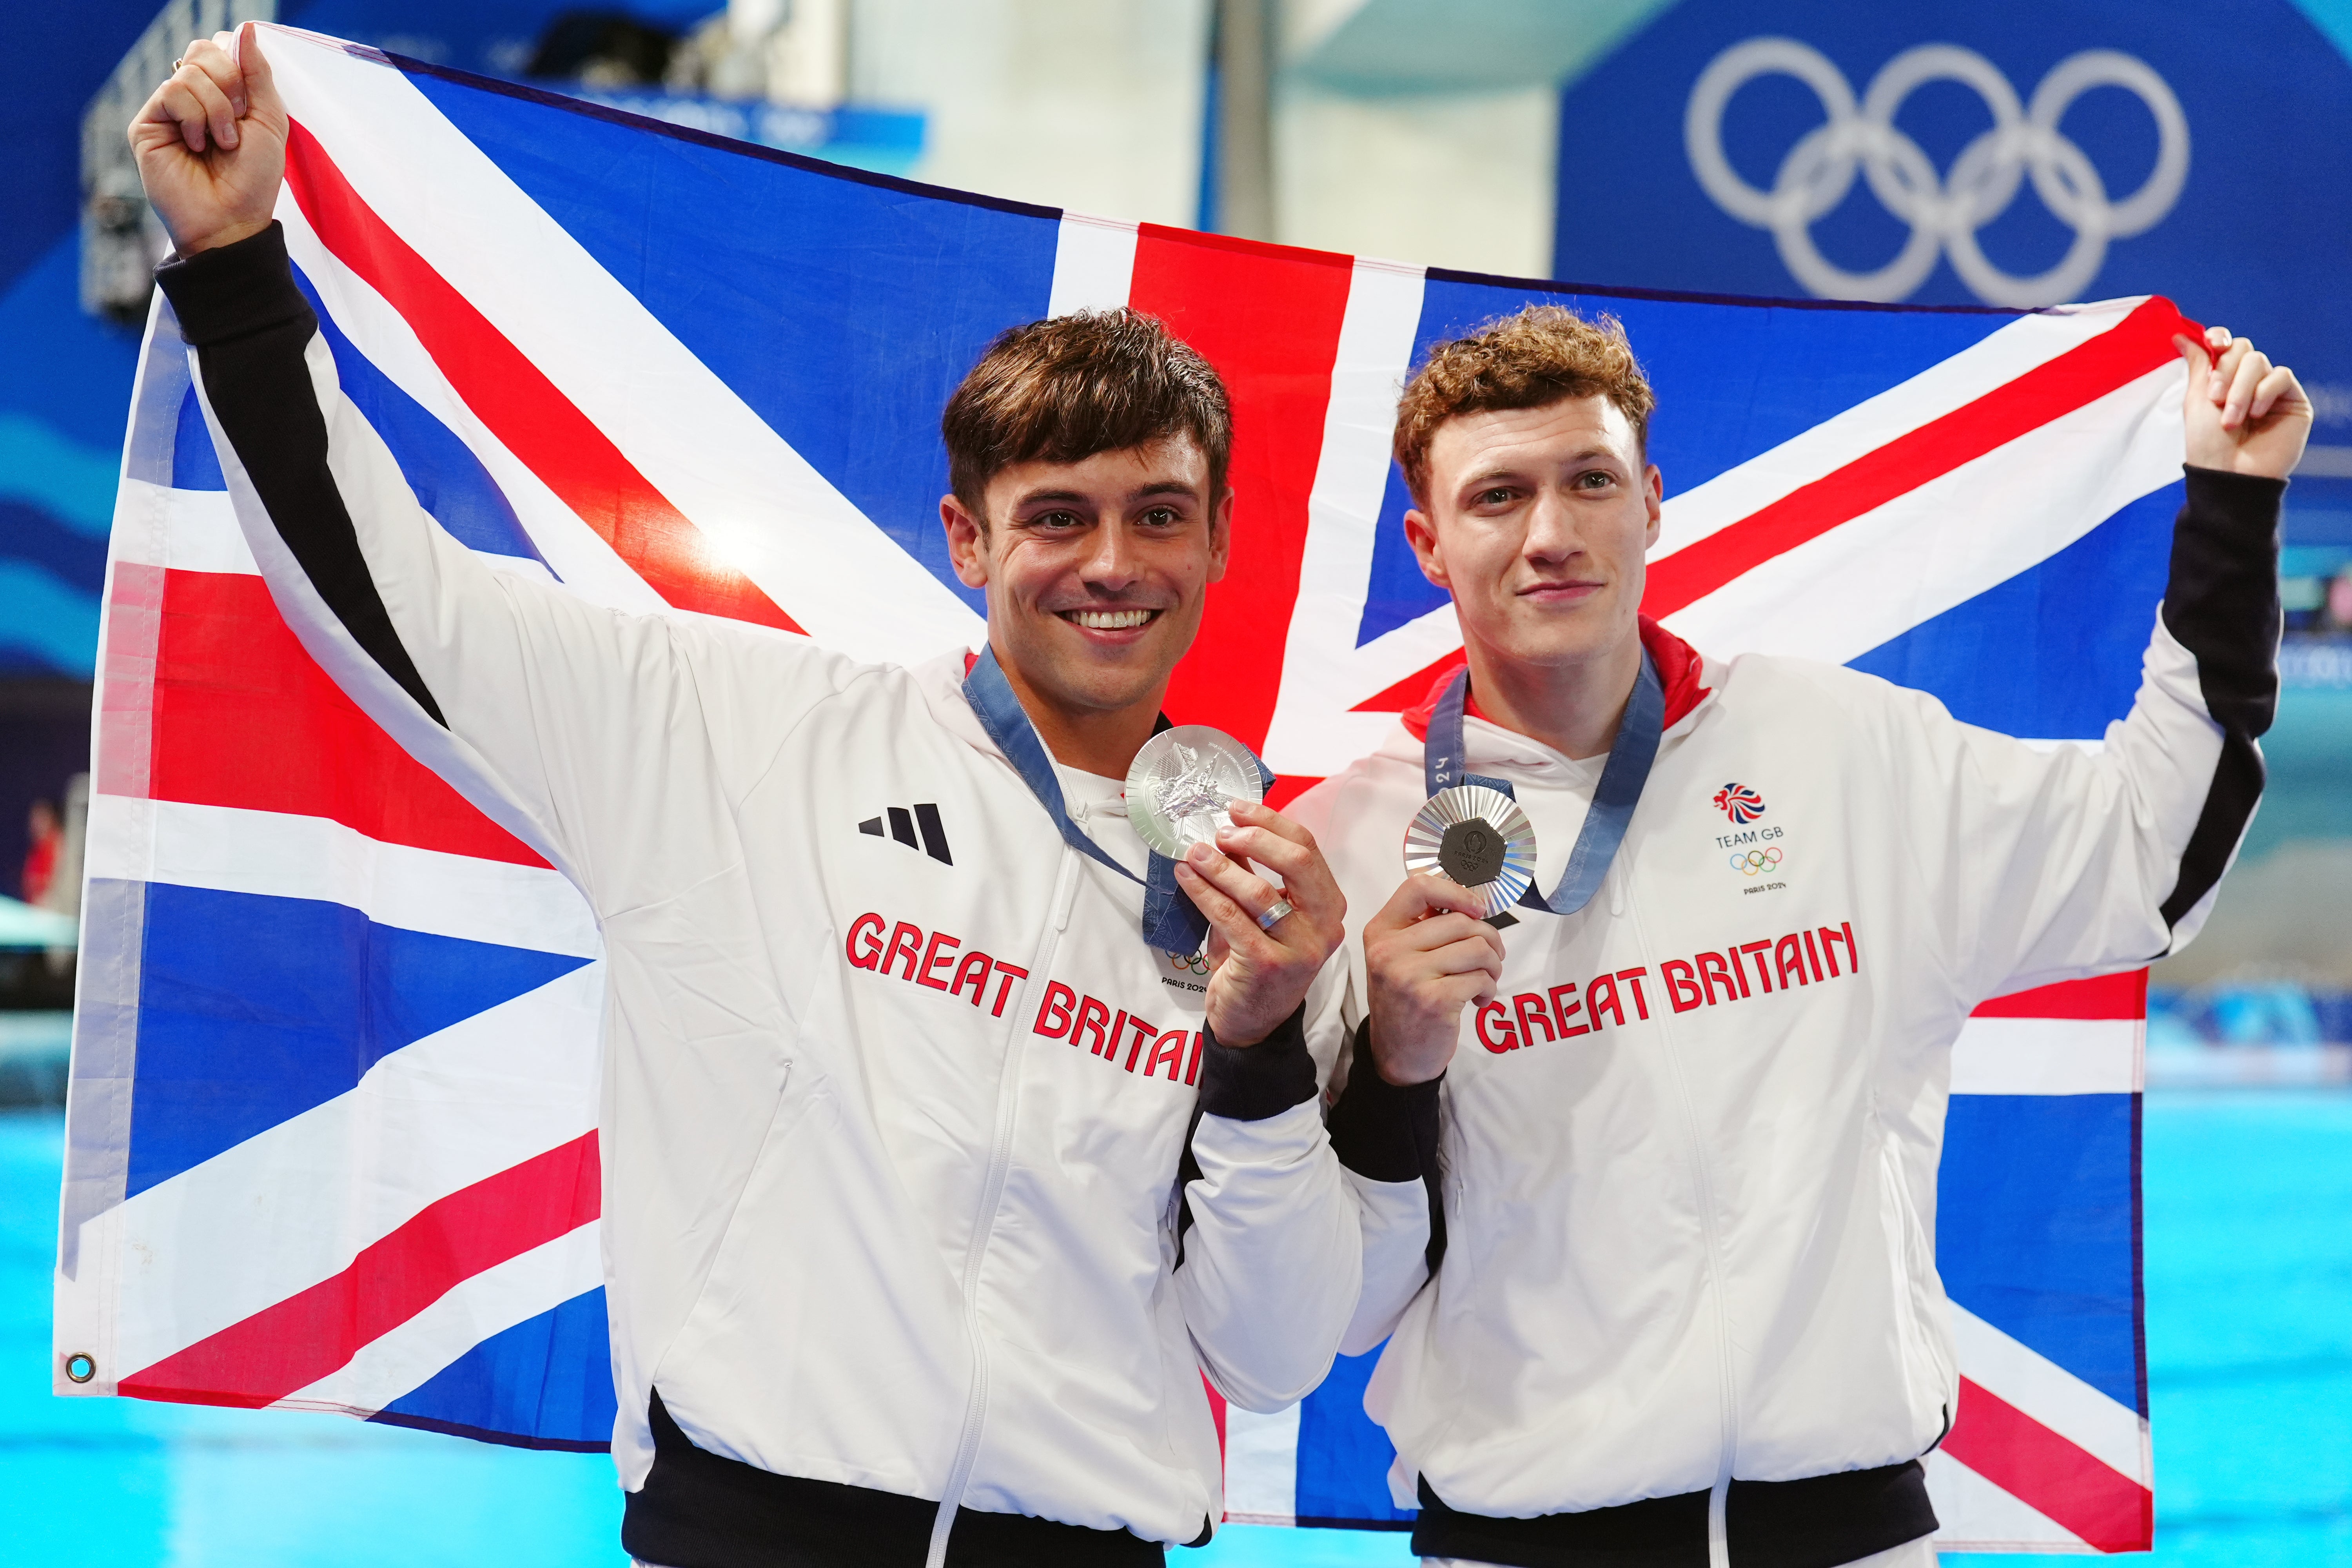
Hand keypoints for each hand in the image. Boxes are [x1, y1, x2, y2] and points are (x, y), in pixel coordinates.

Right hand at [130, 23, 286, 256]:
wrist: (232, 219)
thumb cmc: (254, 178)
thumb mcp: (269, 120)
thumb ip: (258, 73)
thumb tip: (247, 29)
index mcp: (222, 93)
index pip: (220, 49)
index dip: (238, 66)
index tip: (248, 103)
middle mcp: (192, 97)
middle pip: (203, 51)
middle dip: (230, 84)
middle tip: (237, 122)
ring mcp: (168, 109)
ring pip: (189, 72)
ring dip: (216, 109)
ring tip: (222, 143)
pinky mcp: (148, 123)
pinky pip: (171, 91)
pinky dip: (195, 118)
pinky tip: (198, 145)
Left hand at [1172, 799, 1344, 1046]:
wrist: (1252, 1023)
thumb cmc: (1258, 961)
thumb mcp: (1263, 915)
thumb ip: (1254, 875)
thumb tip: (1229, 829)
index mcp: (1329, 905)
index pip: (1307, 848)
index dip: (1270, 822)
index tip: (1236, 809)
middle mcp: (1324, 926)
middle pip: (1297, 862)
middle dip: (1255, 838)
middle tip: (1220, 831)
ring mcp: (1300, 948)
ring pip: (1261, 892)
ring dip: (1221, 866)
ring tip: (1194, 852)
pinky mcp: (1269, 965)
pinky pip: (1232, 918)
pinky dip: (1204, 893)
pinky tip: (1185, 879)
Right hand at [1362, 875, 1505, 1085]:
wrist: (1396, 1055)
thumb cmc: (1404, 1001)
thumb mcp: (1399, 958)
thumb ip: (1423, 927)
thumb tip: (1468, 901)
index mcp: (1380, 932)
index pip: (1418, 887)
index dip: (1456, 892)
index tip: (1476, 909)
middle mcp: (1389, 950)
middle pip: (1461, 920)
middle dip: (1488, 938)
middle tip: (1490, 958)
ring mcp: (1409, 976)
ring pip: (1477, 948)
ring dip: (1493, 964)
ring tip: (1485, 979)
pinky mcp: (1433, 1000)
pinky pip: (1481, 978)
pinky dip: (1489, 988)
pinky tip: (1479, 999)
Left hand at [2175, 326, 2312, 480]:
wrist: (2227, 474)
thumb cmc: (2207, 444)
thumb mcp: (2196, 399)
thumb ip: (2198, 364)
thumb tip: (2182, 335)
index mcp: (2224, 379)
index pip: (2227, 345)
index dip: (2220, 338)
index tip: (2213, 343)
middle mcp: (2249, 382)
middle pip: (2242, 349)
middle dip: (2225, 371)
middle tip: (2215, 399)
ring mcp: (2272, 390)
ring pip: (2258, 361)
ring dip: (2240, 389)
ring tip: (2232, 419)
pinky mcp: (2293, 400)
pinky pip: (2280, 376)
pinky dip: (2263, 393)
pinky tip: (2256, 416)